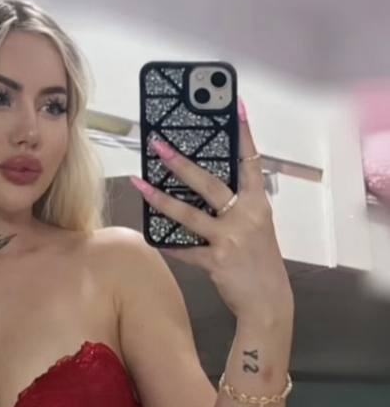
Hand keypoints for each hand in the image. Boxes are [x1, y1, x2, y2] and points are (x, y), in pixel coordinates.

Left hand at [131, 102, 292, 322]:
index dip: (243, 134)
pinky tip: (154, 237)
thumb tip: (207, 187)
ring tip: (139, 183)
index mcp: (258, 204)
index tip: (235, 106)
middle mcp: (246, 216)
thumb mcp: (258, 227)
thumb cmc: (260, 262)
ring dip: (161, 199)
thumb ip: (239, 206)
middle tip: (159, 146)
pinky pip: (186, 251)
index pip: (251, 161)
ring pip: (190, 214)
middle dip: (181, 162)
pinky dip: (170, 245)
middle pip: (210, 183)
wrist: (268, 301)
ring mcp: (230, 238)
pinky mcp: (216, 261)